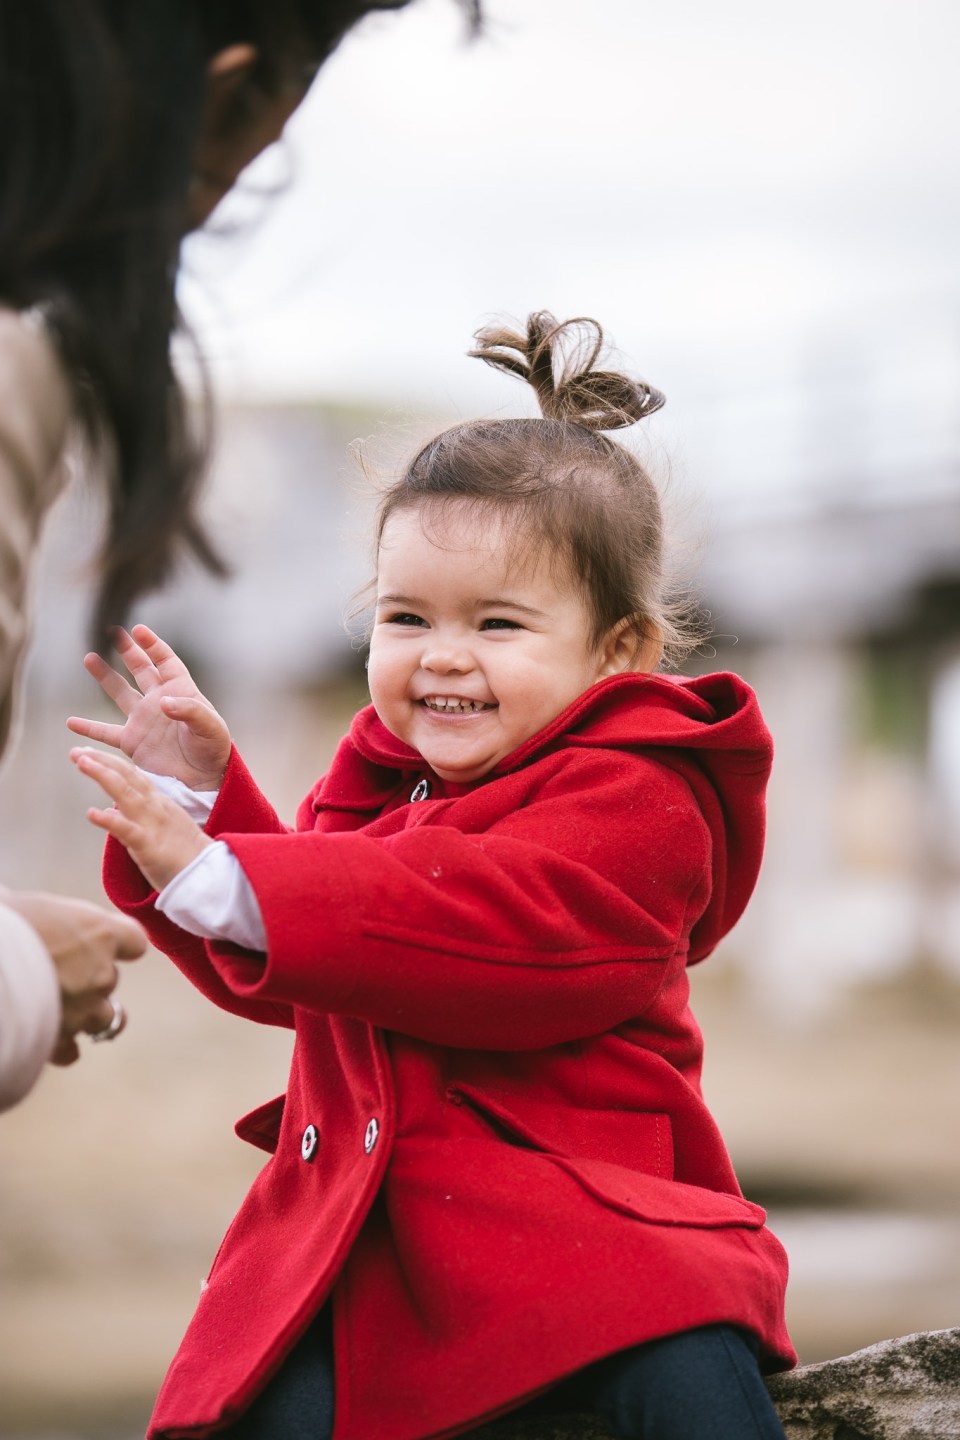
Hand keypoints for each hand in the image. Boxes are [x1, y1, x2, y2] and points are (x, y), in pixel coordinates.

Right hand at [1, 888, 145, 1065]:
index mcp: (100, 933)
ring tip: (57, 1007)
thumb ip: (31, 908)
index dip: (119, 943)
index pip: (134, 941)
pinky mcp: (59, 1040)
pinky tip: (43, 1038)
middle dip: (88, 978)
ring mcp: (84, 1011)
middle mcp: (101, 973)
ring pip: (102, 1019)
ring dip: (85, 1015)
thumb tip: (8, 896)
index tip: (103, 942)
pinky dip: (61, 1046)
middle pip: (110, 979)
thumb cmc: (3, 924)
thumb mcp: (16, 900)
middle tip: (54, 972)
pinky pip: (71, 1051)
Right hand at [67, 624, 230, 790]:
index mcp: (180, 692)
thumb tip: (162, 702)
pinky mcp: (132, 742)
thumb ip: (190, 711)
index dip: (153, 645)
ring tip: (89, 658)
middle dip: (128, 651)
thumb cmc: (213, 749)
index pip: (165, 662)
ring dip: (105, 677)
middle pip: (141, 669)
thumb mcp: (210, 727)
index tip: (138, 631)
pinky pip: (106, 732)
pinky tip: (71, 722)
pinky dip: (88, 728)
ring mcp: (143, 720)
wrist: (203, 779)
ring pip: (120, 693)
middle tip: (113, 631)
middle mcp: (159, 702)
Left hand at [71, 748, 211, 892]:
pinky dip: (109, 821)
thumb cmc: (183, 856)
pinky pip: (126, 830)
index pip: (131, 775)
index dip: (109, 762)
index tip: (87, 753)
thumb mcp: (159, 827)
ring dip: (103, 776)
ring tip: (82, 763)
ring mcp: (151, 824)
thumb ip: (135, 815)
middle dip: (101, 761)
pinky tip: (92, 813)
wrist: (207, 875)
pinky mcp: (148, 845)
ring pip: (125, 794)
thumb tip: (108, 811)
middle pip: (126, 777)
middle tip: (76, 752)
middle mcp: (154, 807)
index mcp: (158, 803)